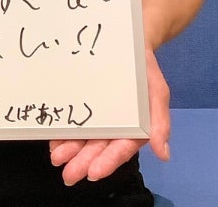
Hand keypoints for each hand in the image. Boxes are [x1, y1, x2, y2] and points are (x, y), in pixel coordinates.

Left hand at [50, 48, 170, 185]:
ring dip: (69, 151)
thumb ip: (160, 122)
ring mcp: (95, 119)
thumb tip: (164, 155)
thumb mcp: (157, 93)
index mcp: (133, 130)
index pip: (121, 149)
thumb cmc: (145, 72)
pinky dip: (61, 134)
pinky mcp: (79, 108)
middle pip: (98, 148)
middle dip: (83, 162)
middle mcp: (112, 129)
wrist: (128, 42)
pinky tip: (52, 142)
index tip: (94, 173)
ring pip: (82, 139)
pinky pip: (69, 123)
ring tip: (57, 158)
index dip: (108, 162)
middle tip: (69, 176)